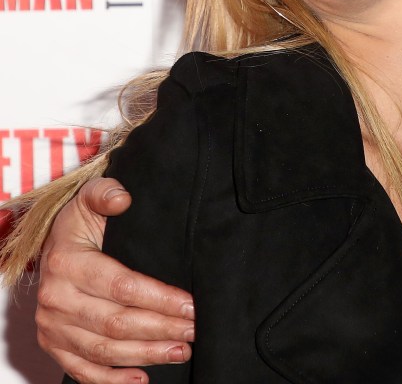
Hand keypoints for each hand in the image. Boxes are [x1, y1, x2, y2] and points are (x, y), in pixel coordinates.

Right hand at [35, 177, 194, 383]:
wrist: (52, 243)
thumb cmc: (81, 220)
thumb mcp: (91, 196)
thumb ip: (106, 192)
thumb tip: (123, 199)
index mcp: (67, 263)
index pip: (122, 286)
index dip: (159, 299)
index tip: (191, 305)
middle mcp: (55, 298)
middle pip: (116, 323)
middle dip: (160, 330)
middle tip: (194, 331)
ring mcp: (52, 326)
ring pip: (103, 350)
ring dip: (145, 355)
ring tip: (180, 351)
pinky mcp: (53, 344)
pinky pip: (81, 369)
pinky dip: (111, 380)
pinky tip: (142, 378)